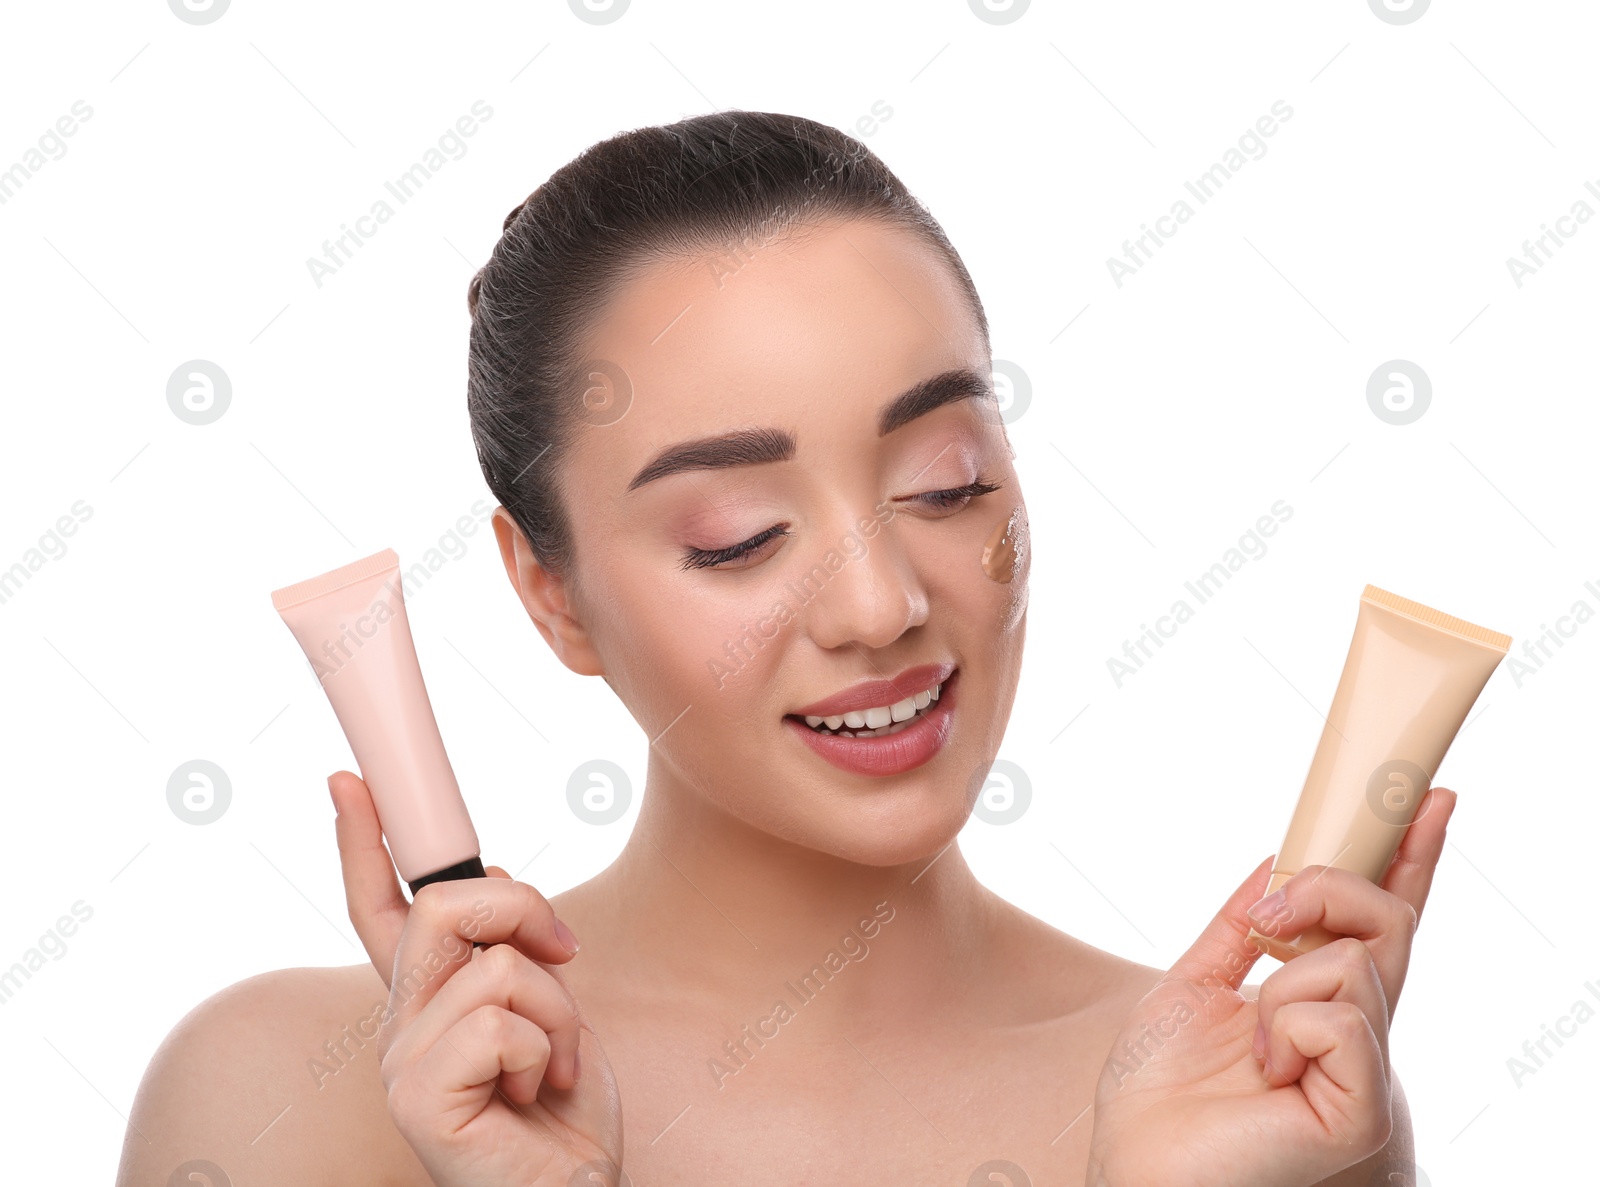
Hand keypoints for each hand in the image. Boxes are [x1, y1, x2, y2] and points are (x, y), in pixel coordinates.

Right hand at [330, 770, 624, 1186]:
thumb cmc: (564, 1116)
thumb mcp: (549, 1008)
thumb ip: (508, 950)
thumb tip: (493, 879)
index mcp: (427, 1002)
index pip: (381, 908)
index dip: (363, 842)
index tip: (350, 781)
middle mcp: (401, 1028)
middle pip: (442, 906)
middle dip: (521, 908)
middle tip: (564, 953)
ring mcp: (403, 1064)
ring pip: (495, 966)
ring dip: (558, 1011)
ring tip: (554, 1066)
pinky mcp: (419, 1099)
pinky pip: (500, 1022)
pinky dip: (548, 1052)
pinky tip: (537, 1096)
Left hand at [1083, 786, 1456, 1186]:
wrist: (1133, 1169)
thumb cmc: (1157, 1098)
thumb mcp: (1192, 987)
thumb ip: (1238, 929)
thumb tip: (1275, 858)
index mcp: (1318, 1007)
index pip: (1382, 924)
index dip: (1409, 861)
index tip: (1426, 797)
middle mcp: (1353, 1034)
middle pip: (1387, 922)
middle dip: (1326, 887)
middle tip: (1267, 918)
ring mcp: (1364, 1072)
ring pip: (1357, 960)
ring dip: (1281, 986)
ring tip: (1251, 1048)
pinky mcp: (1361, 1108)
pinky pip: (1343, 1017)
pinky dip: (1287, 1027)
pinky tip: (1266, 1073)